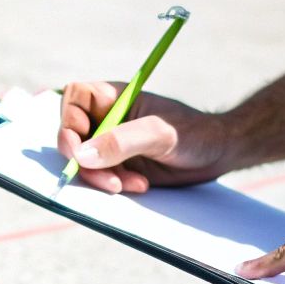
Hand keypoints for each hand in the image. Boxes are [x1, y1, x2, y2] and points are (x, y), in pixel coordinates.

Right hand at [57, 83, 235, 192]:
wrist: (218, 153)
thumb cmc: (193, 132)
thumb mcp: (158, 134)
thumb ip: (120, 142)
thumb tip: (81, 156)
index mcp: (112, 98)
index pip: (72, 101)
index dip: (67, 122)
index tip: (77, 149)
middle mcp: (106, 119)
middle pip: (73, 136)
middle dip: (85, 162)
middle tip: (109, 181)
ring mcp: (111, 143)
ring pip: (85, 162)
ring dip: (104, 178)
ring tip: (135, 184)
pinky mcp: (119, 165)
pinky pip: (102, 177)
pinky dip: (116, 185)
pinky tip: (141, 185)